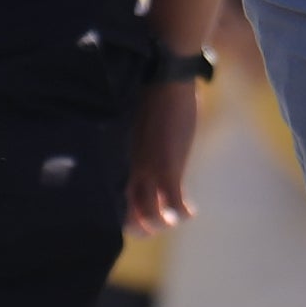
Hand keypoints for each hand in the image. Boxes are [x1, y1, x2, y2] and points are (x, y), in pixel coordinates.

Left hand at [128, 69, 204, 230]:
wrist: (164, 78)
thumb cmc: (149, 93)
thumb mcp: (135, 123)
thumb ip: (134, 140)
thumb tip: (137, 141)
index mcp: (119, 159)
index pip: (113, 197)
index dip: (122, 213)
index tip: (134, 217)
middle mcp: (129, 169)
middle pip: (127, 214)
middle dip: (141, 228)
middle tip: (153, 228)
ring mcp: (149, 171)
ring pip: (151, 215)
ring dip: (164, 223)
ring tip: (174, 220)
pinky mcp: (169, 167)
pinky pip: (175, 203)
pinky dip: (184, 212)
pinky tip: (192, 212)